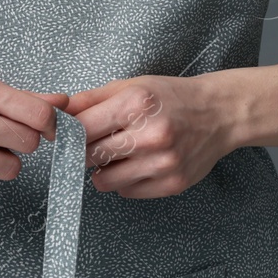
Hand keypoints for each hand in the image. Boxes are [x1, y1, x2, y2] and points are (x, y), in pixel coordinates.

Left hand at [64, 75, 235, 198]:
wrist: (220, 113)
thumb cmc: (173, 97)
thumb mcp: (132, 85)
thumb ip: (92, 99)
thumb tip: (57, 112)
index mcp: (137, 104)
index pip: (83, 129)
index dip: (70, 133)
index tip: (69, 135)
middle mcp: (151, 135)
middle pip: (90, 156)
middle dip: (87, 151)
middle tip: (97, 142)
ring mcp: (163, 163)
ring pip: (104, 181)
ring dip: (104, 169)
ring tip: (120, 154)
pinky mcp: (172, 184)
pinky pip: (127, 192)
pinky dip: (125, 180)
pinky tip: (138, 163)